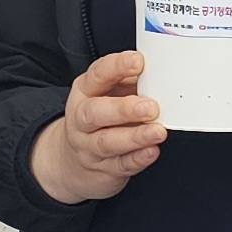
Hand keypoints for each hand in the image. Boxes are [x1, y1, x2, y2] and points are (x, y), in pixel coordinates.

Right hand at [30, 51, 166, 202]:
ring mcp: (90, 146)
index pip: (97, 75)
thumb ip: (131, 82)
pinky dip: (137, 159)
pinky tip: (151, 151)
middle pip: (95, 113)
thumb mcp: (108, 93)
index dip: (117, 67)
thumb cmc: (100, 118)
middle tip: (150, 107)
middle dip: (124, 109)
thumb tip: (160, 73)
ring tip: (157, 131)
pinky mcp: (104, 169)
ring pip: (108, 142)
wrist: (72, 161)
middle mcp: (82, 119)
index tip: (138, 62)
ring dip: (135, 136)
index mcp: (85, 91)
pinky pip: (120, 165)